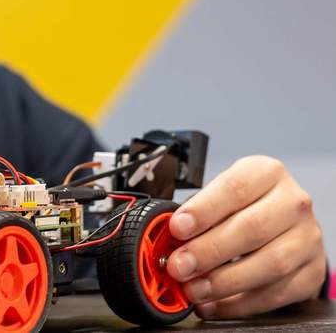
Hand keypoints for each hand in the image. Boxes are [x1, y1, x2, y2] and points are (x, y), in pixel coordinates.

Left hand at [165, 155, 326, 317]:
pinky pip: (276, 294)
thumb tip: (166, 238)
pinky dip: (240, 304)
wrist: (287, 225)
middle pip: (252, 228)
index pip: (235, 188)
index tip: (177, 228)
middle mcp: (293, 203)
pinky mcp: (312, 272)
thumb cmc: (245, 207)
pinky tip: (213, 305)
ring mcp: (308, 239)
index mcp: (267, 173)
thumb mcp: (222, 196)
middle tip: (179, 266)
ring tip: (193, 289)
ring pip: (269, 264)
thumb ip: (197, 213)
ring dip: (224, 282)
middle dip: (208, 250)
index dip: (204, 210)